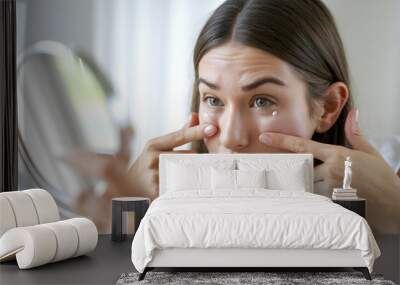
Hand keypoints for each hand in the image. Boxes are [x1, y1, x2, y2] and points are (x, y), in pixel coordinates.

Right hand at [126, 113, 216, 200]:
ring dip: (195, 175)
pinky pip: (182, 187)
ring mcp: (155, 176)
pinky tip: (186, 190)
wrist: (128, 191)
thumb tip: (194, 116)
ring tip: (192, 179)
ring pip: (188, 172)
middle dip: (199, 160)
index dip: (197, 131)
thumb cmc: (147, 166)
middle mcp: (153, 159)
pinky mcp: (158, 192)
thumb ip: (178, 134)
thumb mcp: (157, 148)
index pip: (180, 136)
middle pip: (188, 155)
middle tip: (203, 165)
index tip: (212, 128)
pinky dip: (188, 188)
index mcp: (153, 145)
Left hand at [259, 109, 399, 233]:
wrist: (397, 205)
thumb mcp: (370, 152)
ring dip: (311, 188)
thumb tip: (352, 114)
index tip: (264, 137)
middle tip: (313, 177)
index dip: (281, 140)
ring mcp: (331, 187)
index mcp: (337, 154)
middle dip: (303, 172)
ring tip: (330, 190)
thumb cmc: (384, 178)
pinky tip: (330, 201)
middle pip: (302, 169)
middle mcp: (331, 169)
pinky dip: (318, 200)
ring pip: (307, 186)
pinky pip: (315, 201)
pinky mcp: (333, 203)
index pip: (303, 145)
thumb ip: (356, 134)